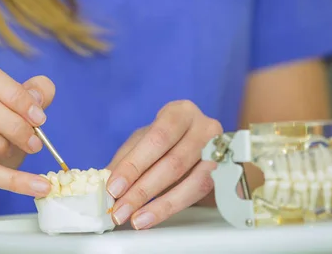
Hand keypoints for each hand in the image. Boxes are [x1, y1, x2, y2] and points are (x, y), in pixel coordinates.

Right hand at [0, 63, 54, 220]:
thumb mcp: (17, 118)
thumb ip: (32, 100)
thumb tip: (40, 92)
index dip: (15, 94)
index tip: (39, 116)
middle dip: (13, 121)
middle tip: (35, 142)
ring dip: (0, 141)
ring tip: (15, 153)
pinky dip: (12, 179)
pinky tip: (38, 186)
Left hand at [105, 100, 222, 229]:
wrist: (197, 144)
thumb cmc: (166, 140)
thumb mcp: (143, 141)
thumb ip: (125, 159)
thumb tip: (106, 182)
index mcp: (181, 112)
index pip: (158, 138)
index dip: (135, 164)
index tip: (114, 187)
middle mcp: (206, 128)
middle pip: (174, 162)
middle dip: (142, 190)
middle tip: (119, 209)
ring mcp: (220, 153)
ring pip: (191, 182)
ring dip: (158, 205)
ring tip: (135, 218)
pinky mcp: (226, 175)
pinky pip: (200, 195)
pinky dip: (172, 207)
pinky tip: (151, 216)